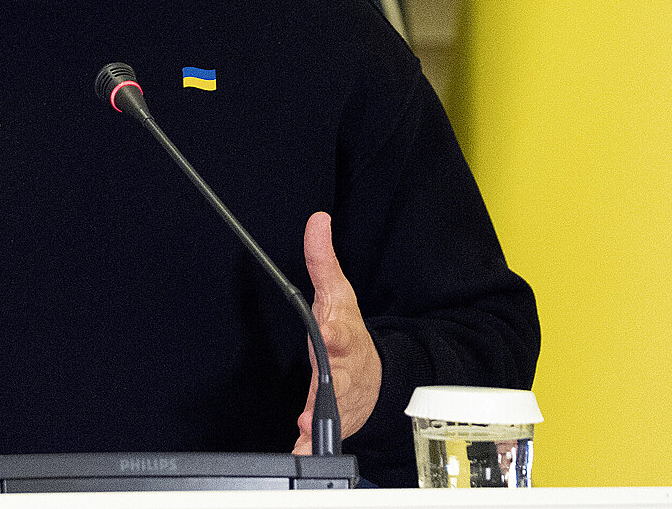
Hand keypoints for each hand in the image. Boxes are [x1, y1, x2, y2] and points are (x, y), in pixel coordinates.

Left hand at [293, 211, 380, 449]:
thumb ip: (322, 259)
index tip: (326, 334)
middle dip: (327, 388)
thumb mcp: (336, 293)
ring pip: (329, 411)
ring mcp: (337, 397)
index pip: (338, 332)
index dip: (332, 333)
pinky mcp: (329, 418)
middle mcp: (341, 369)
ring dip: (316, 421)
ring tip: (305, 431)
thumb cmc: (349, 333)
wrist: (373, 378)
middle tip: (312, 400)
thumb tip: (316, 221)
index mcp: (341, 337)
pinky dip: (308, 445)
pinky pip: (318, 434)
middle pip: (334, 378)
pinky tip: (298, 451)